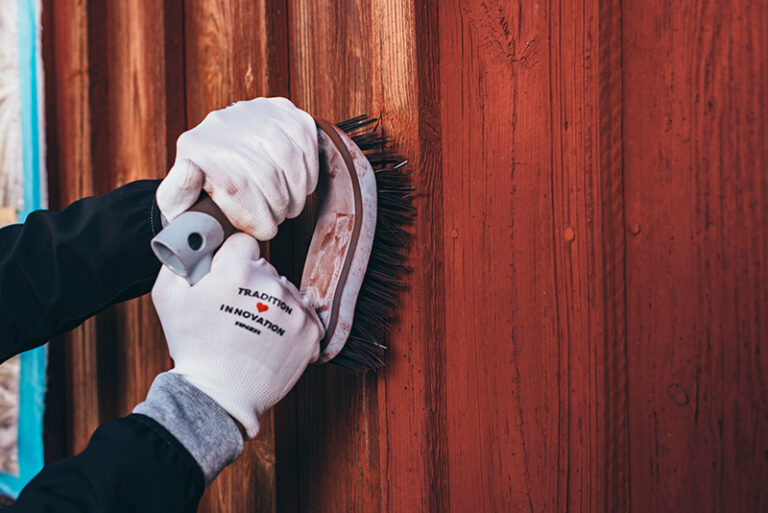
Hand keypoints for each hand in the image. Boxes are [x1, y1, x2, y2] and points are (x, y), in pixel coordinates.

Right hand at [151, 233, 323, 438]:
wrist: (219, 395)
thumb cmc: (193, 348)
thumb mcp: (168, 297)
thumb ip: (180, 260)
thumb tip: (193, 243)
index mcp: (239, 270)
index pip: (244, 244)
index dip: (230, 262)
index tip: (225, 280)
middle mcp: (273, 285)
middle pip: (266, 269)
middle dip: (252, 284)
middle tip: (235, 312)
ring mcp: (296, 309)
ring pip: (285, 292)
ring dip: (273, 304)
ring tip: (253, 330)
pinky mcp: (311, 332)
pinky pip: (304, 315)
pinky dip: (291, 325)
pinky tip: (272, 340)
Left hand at [156, 97, 317, 239]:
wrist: (219, 172)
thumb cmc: (199, 199)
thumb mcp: (179, 205)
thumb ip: (178, 192)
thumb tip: (191, 167)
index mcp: (193, 147)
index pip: (235, 184)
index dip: (256, 214)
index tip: (264, 232)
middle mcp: (222, 122)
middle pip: (265, 171)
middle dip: (278, 206)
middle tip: (277, 221)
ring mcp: (252, 111)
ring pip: (288, 155)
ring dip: (296, 191)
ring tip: (290, 208)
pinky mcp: (279, 108)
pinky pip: (304, 138)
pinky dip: (309, 169)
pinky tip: (301, 187)